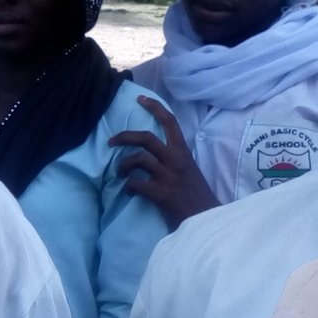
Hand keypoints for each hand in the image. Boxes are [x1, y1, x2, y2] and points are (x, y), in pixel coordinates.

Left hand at [109, 95, 218, 228]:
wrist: (206, 218)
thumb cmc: (196, 196)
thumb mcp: (189, 170)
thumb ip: (174, 160)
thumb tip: (155, 155)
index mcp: (183, 152)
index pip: (170, 122)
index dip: (154, 108)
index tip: (140, 100)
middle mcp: (176, 160)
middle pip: (145, 138)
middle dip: (125, 137)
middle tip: (111, 141)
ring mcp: (168, 176)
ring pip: (138, 159)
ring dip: (123, 165)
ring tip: (120, 173)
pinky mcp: (161, 193)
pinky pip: (136, 184)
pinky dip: (128, 187)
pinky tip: (129, 192)